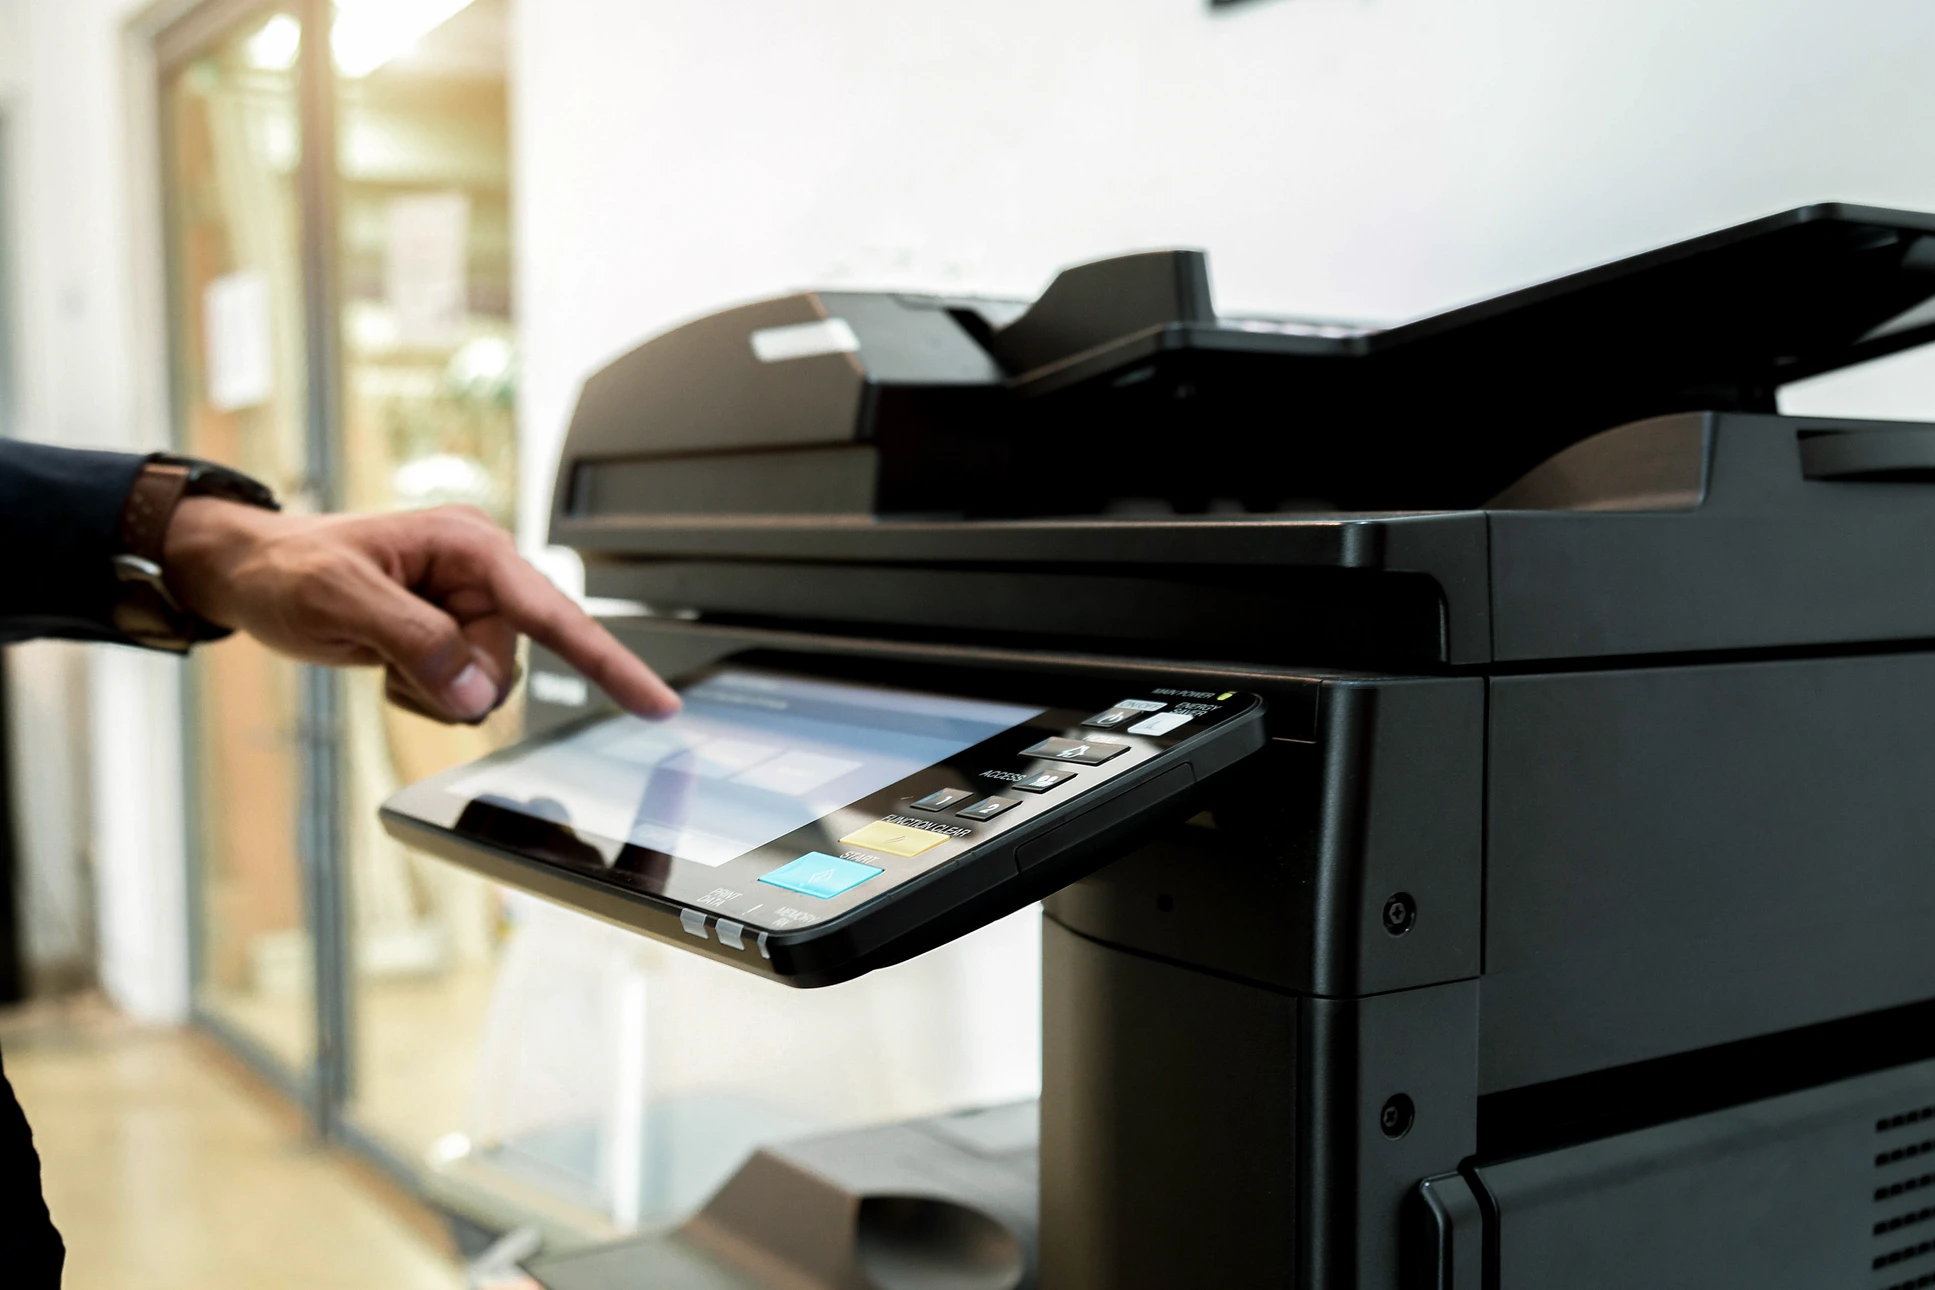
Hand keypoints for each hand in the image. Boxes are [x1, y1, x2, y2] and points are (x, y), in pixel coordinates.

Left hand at [162, 499, 679, 723]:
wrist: (246, 572)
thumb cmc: (288, 570)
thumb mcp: (341, 602)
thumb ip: (417, 643)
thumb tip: (475, 692)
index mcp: (472, 547)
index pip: (555, 614)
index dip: (610, 664)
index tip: (658, 705)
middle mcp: (482, 575)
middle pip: (510, 663)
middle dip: (452, 675)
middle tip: (388, 652)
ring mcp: (468, 607)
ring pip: (488, 684)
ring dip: (432, 686)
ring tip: (381, 652)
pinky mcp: (451, 635)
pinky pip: (461, 692)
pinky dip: (422, 691)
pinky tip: (385, 662)